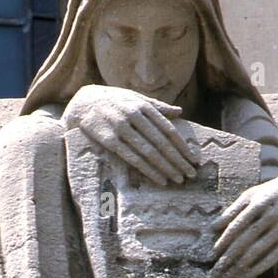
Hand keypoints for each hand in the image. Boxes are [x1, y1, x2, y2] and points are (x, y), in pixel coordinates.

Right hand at [63, 85, 197, 185]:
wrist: (84, 102)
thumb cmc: (114, 101)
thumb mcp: (136, 98)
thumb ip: (158, 106)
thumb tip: (180, 112)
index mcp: (144, 106)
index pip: (168, 130)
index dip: (183, 146)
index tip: (194, 160)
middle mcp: (134, 116)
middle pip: (161, 143)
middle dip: (178, 160)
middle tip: (191, 175)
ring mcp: (121, 128)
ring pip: (149, 152)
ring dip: (165, 168)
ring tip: (178, 179)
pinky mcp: (109, 141)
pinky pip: (133, 159)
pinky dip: (148, 170)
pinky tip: (159, 179)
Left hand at [210, 174, 277, 277]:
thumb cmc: (272, 195)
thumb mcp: (252, 195)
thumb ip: (233, 210)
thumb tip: (212, 227)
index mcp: (259, 204)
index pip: (237, 226)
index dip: (223, 242)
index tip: (212, 256)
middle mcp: (271, 217)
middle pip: (245, 242)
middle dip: (227, 260)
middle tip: (214, 274)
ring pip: (256, 253)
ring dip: (239, 268)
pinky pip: (271, 258)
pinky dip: (257, 269)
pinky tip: (244, 277)